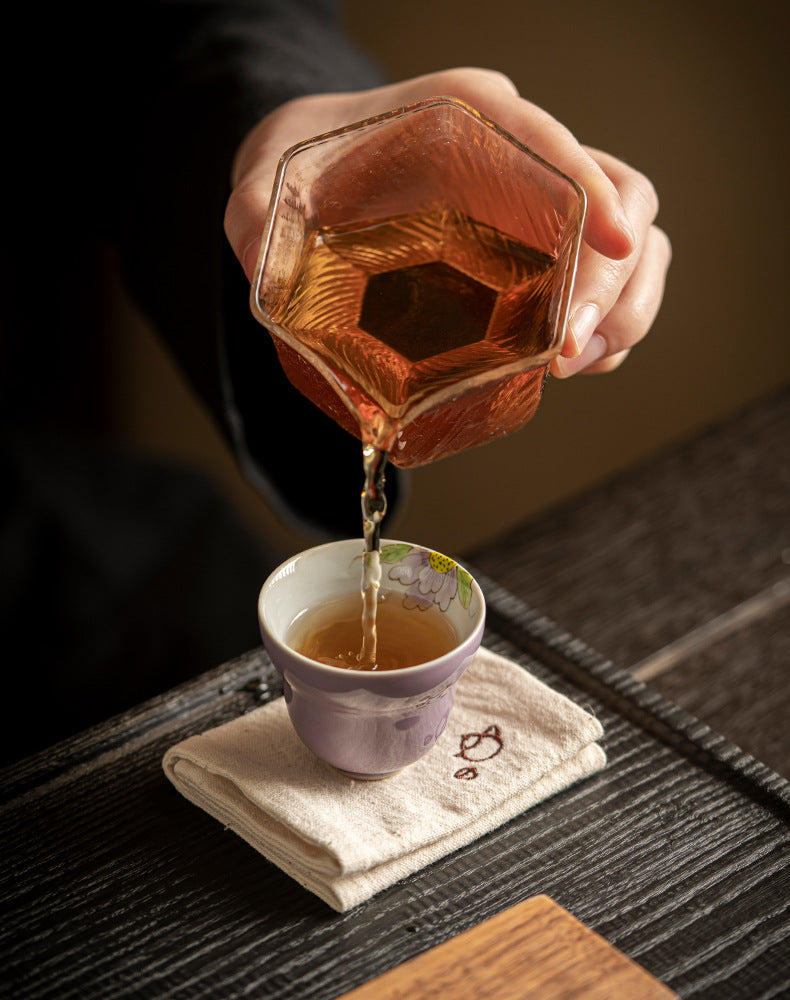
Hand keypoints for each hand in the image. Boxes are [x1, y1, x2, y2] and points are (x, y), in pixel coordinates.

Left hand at [224, 67, 670, 376]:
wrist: (312, 173)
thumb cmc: (303, 169)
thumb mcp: (265, 187)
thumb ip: (256, 221)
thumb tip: (263, 274)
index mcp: (469, 120)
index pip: (557, 146)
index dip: (595, 192)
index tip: (612, 243)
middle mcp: (520, 157)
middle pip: (626, 199)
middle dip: (614, 281)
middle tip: (566, 350)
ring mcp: (539, 207)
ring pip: (637, 245)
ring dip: (623, 311)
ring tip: (572, 364)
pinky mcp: (541, 251)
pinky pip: (610, 284)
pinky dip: (610, 328)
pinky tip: (572, 362)